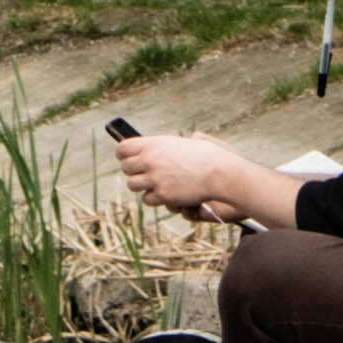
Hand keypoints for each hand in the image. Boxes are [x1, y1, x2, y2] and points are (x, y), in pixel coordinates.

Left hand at [115, 131, 278, 223]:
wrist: (219, 172)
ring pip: (133, 185)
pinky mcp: (162, 195)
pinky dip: (155, 198)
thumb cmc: (205, 156)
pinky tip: (167, 193)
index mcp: (154, 144)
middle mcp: (150, 160)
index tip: (127, 158)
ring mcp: (155, 178)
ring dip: (143, 186)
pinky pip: (147, 199)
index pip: (122, 148)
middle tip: (145, 173)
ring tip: (156, 184)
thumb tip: (153, 148)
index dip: (123, 154)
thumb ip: (164, 146)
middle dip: (134, 172)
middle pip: (126, 168)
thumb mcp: (182, 143)